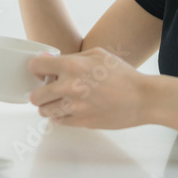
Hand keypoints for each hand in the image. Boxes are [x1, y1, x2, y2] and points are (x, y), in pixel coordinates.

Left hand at [28, 47, 151, 128]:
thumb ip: (70, 56)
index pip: (35, 66)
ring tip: (59, 101)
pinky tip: (70, 109)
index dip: (36, 69)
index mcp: (73, 65)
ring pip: (44, 112)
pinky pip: (58, 122)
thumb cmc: (122, 74)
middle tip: (49, 91)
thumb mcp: (97, 55)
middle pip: (34, 96)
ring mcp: (75, 107)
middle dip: (39, 92)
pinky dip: (61, 116)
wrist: (143, 98)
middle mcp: (70, 86)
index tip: (42, 73)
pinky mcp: (82, 122)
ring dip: (48, 107)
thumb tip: (47, 57)